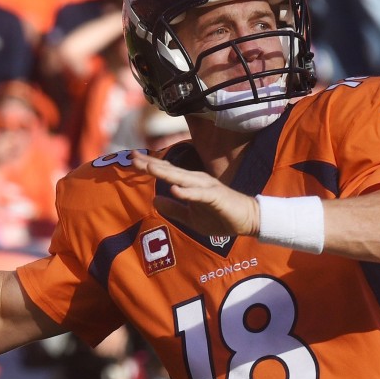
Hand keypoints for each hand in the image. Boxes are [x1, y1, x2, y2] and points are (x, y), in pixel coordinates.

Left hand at [131, 151, 259, 236]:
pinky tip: (174, 189)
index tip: (132, 159)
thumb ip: (174, 209)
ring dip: (165, 172)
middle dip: (151, 164)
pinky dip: (187, 192)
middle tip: (132, 157)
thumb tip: (154, 202)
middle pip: (170, 170)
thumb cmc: (220, 216)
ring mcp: (207, 187)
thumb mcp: (191, 216)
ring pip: (182, 178)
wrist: (247, 220)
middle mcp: (197, 180)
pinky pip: (199, 194)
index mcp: (190, 183)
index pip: (167, 172)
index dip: (150, 166)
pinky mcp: (216, 197)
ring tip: (148, 168)